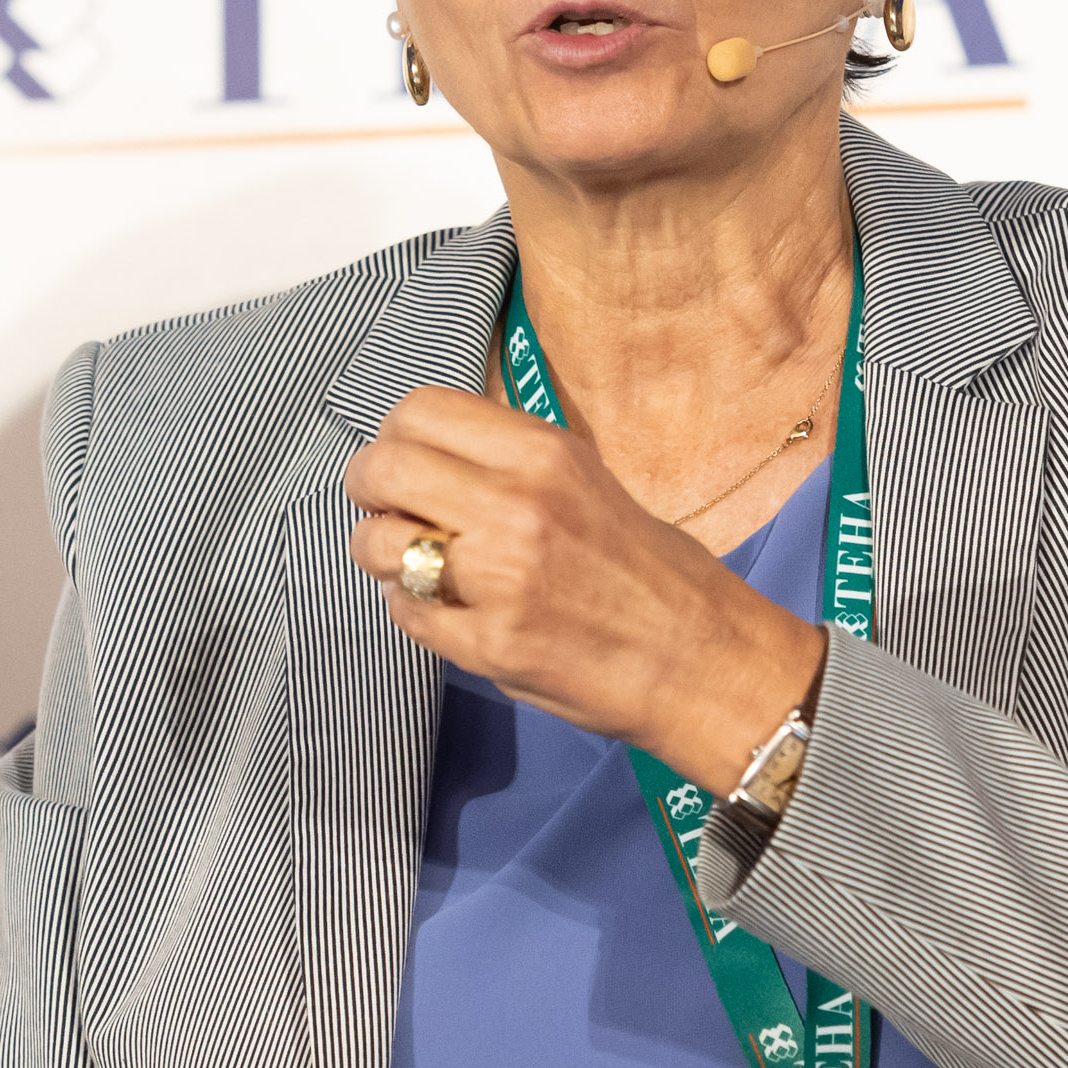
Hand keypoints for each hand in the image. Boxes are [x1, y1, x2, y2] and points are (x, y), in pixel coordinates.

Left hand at [343, 384, 827, 792]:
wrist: (700, 657)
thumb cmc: (648, 568)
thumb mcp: (584, 478)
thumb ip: (506, 462)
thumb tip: (422, 452)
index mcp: (543, 454)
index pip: (420, 410)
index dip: (393, 434)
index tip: (398, 456)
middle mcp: (517, 506)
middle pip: (384, 468)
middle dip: (367, 488)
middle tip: (382, 508)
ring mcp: (500, 579)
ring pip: (379, 545)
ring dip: (380, 554)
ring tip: (410, 565)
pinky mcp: (491, 645)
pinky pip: (405, 613)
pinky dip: (412, 610)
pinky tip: (445, 610)